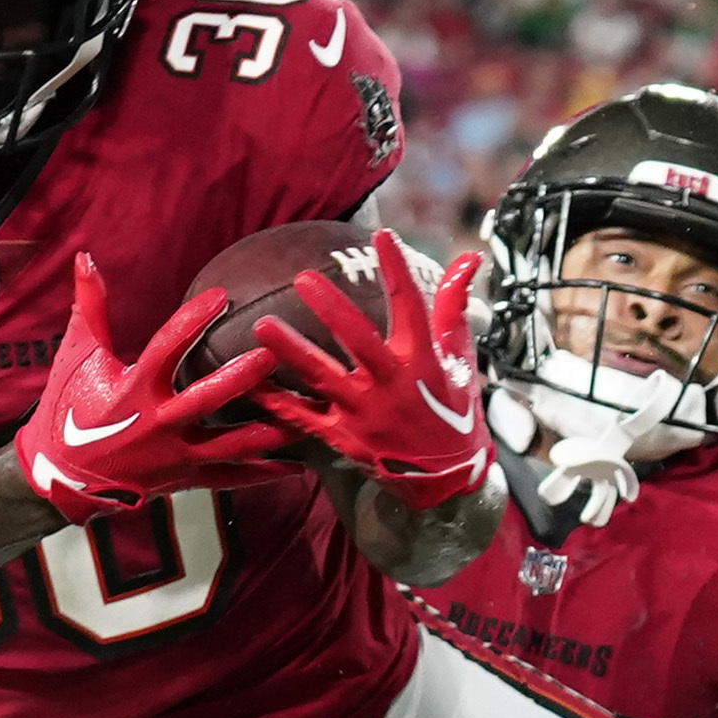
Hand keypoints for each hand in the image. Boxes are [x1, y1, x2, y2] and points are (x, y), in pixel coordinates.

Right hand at [17, 254, 291, 517]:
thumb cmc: (69, 408)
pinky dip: (263, 474)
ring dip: (265, 431)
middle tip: (270, 356)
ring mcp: (174, 455)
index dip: (190, 321)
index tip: (220, 295)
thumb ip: (90, 307)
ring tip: (302, 416)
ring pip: (227, 445)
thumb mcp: (78, 355)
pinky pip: (229, 478)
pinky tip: (298, 466)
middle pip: (203, 400)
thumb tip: (86, 257)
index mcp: (133, 389)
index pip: (165, 349)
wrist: (62, 476)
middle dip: (237, 379)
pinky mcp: (185, 478)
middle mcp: (157, 424)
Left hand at [254, 237, 494, 510]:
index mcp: (422, 362)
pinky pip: (303, 418)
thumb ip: (454, 307)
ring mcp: (365, 415)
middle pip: (359, 341)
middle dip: (332, 308)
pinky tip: (250, 381)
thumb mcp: (460, 360)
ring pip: (323, 377)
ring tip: (261, 326)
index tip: (381, 235)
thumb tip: (468, 258)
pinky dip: (275, 401)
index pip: (410, 306)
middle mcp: (392, 387)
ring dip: (292, 350)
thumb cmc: (453, 412)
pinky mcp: (343, 439)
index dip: (396, 270)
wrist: (446, 482)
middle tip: (303, 278)